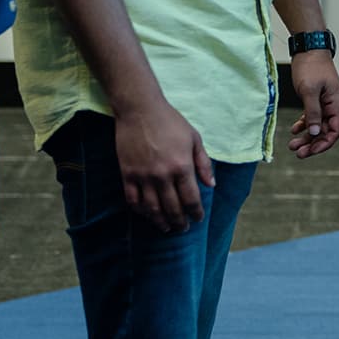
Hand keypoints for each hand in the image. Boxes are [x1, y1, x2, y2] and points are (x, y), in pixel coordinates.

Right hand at [113, 98, 214, 232]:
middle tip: (183, 228)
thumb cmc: (170, 122)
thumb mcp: (194, 138)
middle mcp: (163, 175)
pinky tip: (147, 215)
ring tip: (166, 228)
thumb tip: (211, 185)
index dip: (196, 213)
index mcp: (182, 166)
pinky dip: (141, 211)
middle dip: (180, 222)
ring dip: (161, 222)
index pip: (191, 199)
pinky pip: (133, 200)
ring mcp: (143, 177)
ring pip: (152, 209)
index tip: (198, 218)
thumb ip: (203, 163)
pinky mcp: (127, 174)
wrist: (139, 110)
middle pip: (173, 208)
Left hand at [287, 51, 338, 158]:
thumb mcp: (309, 90)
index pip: (335, 131)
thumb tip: (313, 132)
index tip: (310, 151)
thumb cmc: (311, 66)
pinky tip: (294, 131)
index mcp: (335, 104)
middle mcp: (332, 106)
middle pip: (325, 131)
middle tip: (298, 153)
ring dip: (306, 137)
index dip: (324, 143)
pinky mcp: (315, 99)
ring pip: (317, 126)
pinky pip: (311, 117)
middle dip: (312, 144)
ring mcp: (324, 103)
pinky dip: (303, 125)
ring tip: (293, 146)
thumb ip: (312, 112)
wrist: (308, 48)